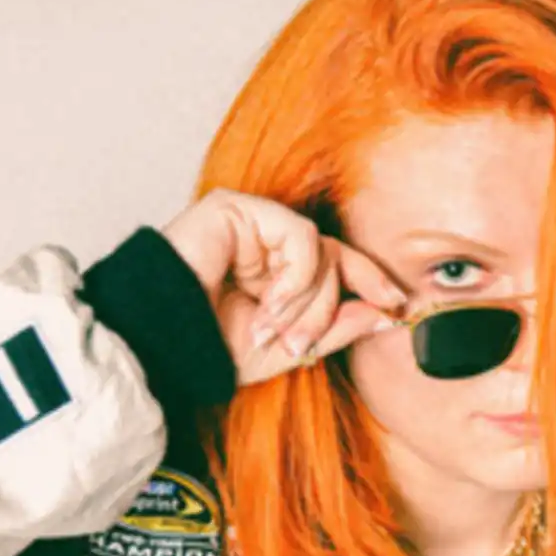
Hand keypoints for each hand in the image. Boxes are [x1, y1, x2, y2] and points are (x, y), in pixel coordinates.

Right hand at [162, 189, 406, 385]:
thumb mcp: (289, 347)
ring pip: (322, 251)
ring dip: (307, 304)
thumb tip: (387, 313)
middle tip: (302, 343)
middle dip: (331, 307)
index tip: (398, 307)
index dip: (371, 282)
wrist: (157, 344)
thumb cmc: (210, 347)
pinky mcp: (239, 209)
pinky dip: (296, 281)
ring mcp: (253, 223)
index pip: (337, 266)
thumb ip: (337, 328)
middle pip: (336, 257)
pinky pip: (301, 238)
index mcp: (277, 271)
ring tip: (271, 331)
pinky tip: (266, 307)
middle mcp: (268, 242)